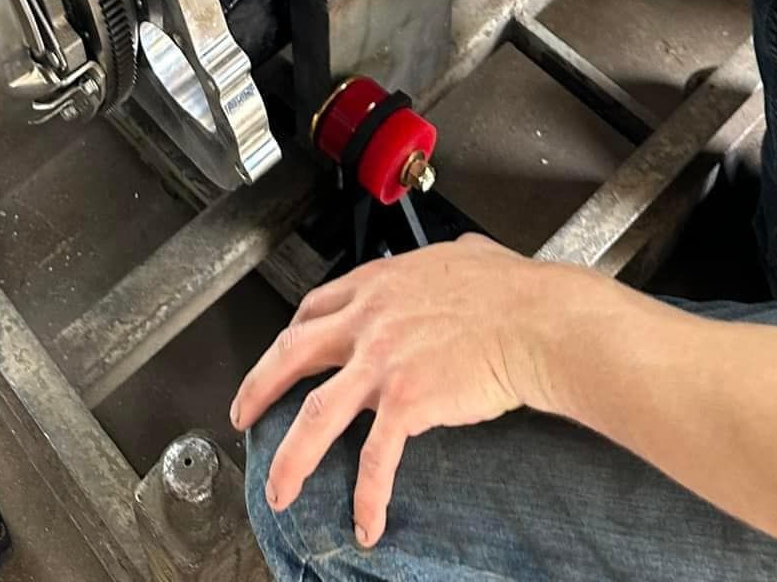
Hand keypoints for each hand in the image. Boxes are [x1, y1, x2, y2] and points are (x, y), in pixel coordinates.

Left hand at [231, 236, 575, 547]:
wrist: (535, 320)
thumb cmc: (510, 288)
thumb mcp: (463, 255)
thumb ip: (443, 264)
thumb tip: (457, 261)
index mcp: (378, 284)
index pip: (315, 308)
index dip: (290, 336)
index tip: (280, 357)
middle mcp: (368, 320)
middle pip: (292, 355)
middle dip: (258, 388)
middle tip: (242, 415)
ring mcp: (382, 362)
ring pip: (315, 414)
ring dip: (290, 456)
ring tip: (277, 489)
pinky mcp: (406, 402)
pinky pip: (375, 459)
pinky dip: (367, 495)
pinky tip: (365, 522)